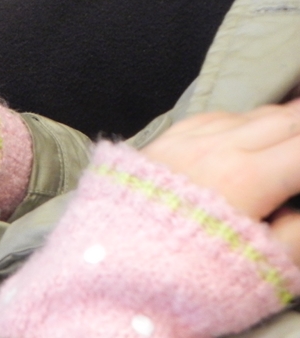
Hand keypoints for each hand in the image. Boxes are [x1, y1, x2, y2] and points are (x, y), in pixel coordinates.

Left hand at [142, 99, 299, 263]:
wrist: (109, 267)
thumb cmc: (189, 274)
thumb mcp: (261, 266)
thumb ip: (298, 234)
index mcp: (250, 176)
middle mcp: (218, 147)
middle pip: (283, 120)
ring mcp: (186, 140)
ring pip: (248, 115)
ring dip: (279, 122)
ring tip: (291, 135)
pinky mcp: (162, 142)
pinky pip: (212, 118)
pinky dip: (240, 121)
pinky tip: (245, 132)